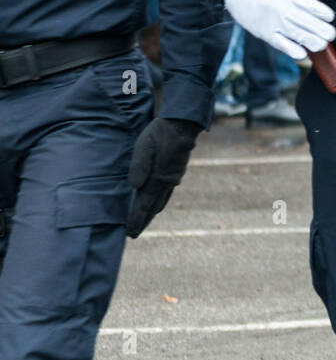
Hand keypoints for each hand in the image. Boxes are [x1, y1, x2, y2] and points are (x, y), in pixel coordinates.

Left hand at [126, 117, 200, 237]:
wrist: (182, 125)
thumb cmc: (160, 134)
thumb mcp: (144, 146)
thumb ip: (139, 166)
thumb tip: (134, 186)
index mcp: (157, 179)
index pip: (144, 205)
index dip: (136, 220)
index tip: (129, 233)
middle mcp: (167, 183)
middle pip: (153, 208)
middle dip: (143, 221)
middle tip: (134, 233)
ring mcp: (173, 179)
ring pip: (161, 202)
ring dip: (152, 213)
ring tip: (144, 221)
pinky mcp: (176, 173)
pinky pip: (167, 194)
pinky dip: (159, 202)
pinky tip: (157, 202)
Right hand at [224, 0, 335, 59]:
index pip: (308, 4)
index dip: (322, 12)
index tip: (330, 17)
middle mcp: (282, 9)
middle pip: (306, 22)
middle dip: (322, 30)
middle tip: (331, 34)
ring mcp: (274, 23)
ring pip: (296, 36)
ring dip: (312, 42)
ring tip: (322, 44)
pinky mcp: (266, 33)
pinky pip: (281, 45)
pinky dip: (293, 51)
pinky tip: (303, 54)